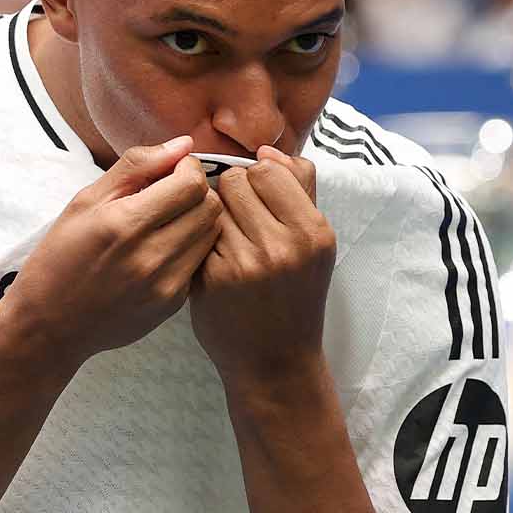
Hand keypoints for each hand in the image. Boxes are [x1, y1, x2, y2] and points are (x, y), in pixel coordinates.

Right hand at [0, 136, 223, 367]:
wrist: (49, 324)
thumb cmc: (60, 257)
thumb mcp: (85, 201)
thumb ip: (136, 166)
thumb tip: (183, 144)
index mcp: (124, 223)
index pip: (191, 183)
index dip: (188, 169)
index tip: (171, 171)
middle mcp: (150, 256)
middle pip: (210, 207)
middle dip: (197, 192)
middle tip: (171, 194)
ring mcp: (165, 285)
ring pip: (212, 235)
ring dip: (198, 219)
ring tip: (168, 221)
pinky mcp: (172, 304)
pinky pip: (200, 262)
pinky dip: (190, 248)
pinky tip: (163, 249)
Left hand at [190, 146, 335, 384]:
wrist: (275, 362)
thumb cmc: (294, 296)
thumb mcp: (314, 244)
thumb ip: (299, 189)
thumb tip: (267, 150)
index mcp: (313, 231)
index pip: (269, 169)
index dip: (258, 180)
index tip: (260, 203)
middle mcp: (283, 246)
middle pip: (236, 181)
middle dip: (233, 196)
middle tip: (243, 225)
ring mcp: (245, 263)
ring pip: (211, 204)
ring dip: (215, 216)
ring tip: (230, 242)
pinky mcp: (212, 278)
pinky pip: (197, 233)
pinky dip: (202, 242)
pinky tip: (216, 263)